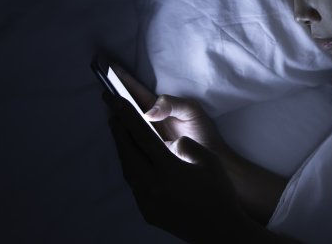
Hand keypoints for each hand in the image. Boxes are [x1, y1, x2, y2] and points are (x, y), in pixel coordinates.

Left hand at [104, 89, 250, 242]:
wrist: (219, 230)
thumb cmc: (218, 191)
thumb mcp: (207, 160)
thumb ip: (186, 145)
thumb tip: (171, 142)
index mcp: (170, 169)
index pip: (142, 136)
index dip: (128, 116)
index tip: (117, 101)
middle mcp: (154, 185)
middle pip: (129, 151)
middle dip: (119, 129)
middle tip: (112, 111)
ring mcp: (148, 201)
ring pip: (128, 169)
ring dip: (123, 148)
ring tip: (120, 133)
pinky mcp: (147, 212)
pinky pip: (133, 184)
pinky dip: (130, 167)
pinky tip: (133, 160)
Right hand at [108, 59, 230, 156]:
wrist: (211, 160)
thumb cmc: (202, 132)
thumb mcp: (191, 111)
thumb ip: (172, 104)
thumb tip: (149, 113)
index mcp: (159, 107)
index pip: (136, 90)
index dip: (123, 78)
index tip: (109, 65)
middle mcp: (148, 119)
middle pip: (126, 103)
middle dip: (112, 90)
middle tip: (99, 77)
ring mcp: (145, 135)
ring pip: (124, 121)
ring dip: (113, 110)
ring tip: (103, 97)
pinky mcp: (145, 151)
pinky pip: (129, 140)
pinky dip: (119, 133)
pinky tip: (112, 126)